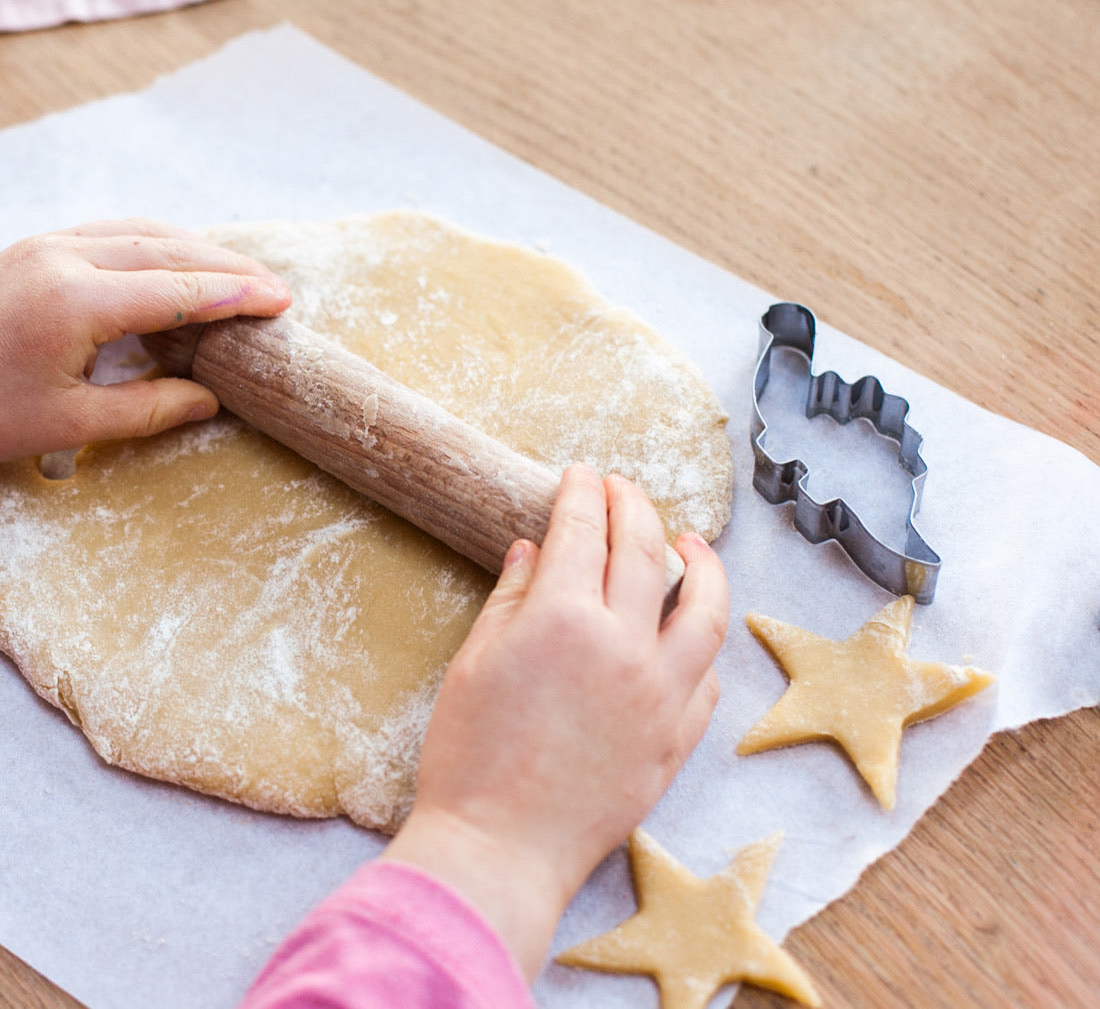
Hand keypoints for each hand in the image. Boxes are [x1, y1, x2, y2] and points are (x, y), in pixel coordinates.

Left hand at [0, 218, 290, 461]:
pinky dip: (158, 244)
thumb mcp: (68, 424)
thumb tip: (208, 399)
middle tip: (274, 286)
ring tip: (240, 271)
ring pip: (140, 232)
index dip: (237, 294)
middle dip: (228, 265)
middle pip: (167, 249)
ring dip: (196, 248)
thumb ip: (148, 409)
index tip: (281, 300)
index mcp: (74, 302)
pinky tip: (179, 261)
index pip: (181, 289)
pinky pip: (111, 233)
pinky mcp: (33, 251)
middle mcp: (61, 259)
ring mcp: (43, 248)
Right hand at [383, 464, 728, 978]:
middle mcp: (624, 646)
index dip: (583, 493)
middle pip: (644, 550)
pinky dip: (700, 640)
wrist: (499, 851)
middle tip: (621, 487)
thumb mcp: (475, 662)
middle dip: (633, 505)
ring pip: (706, 607)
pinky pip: (708, 674)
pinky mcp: (678, 737)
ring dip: (701, 562)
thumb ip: (513, 596)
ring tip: (690, 540)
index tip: (581, 474)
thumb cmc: (468, 759)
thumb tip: (536, 549)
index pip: (584, 530)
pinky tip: (690, 627)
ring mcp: (662, 693)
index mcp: (564, 619)